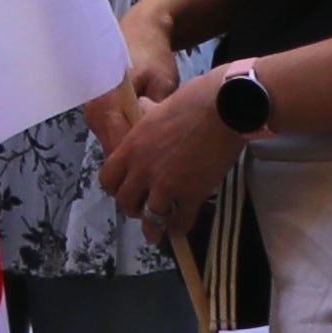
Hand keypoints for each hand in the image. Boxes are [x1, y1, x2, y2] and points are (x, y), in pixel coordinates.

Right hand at [78, 4, 180, 161]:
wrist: (140, 31)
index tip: (168, 173)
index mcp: (105, 105)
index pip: (121, 150)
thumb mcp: (162, 84)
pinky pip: (116, 137)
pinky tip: (154, 143)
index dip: (143, 165)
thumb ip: (158, 116)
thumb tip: (162, 149)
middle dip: (140, 163)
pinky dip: (132, 143)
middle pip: (116, 152)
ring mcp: (94, 115)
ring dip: (136, 154)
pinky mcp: (100, 115)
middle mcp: (93, 113)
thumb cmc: (152, 55)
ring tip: (164, 157)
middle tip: (170, 170)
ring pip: (115, 147)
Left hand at [93, 50, 244, 229]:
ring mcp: (166, 183)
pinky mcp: (192, 193)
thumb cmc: (194, 99)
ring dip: (152, 227)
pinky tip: (180, 228)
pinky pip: (181, 220)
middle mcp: (143, 168)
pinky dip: (179, 227)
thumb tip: (143, 108)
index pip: (108, 177)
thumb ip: (146, 116)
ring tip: (156, 233)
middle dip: (132, 208)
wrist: (223, 107)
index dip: (115, 187)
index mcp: (132, 145)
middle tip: (142, 209)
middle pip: (125, 201)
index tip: (125, 189)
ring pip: (149, 217)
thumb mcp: (159, 105)